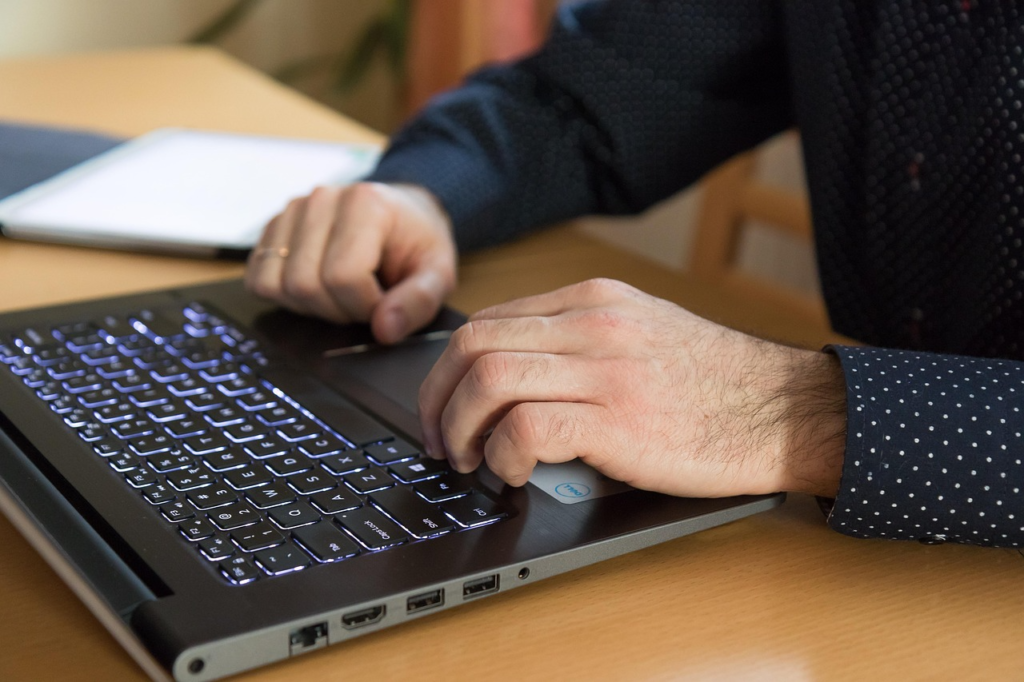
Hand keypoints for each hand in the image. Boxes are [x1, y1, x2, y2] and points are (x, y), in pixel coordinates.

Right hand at [245, 182, 456, 343]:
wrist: (403, 214)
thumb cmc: (418, 244)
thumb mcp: (438, 273)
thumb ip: (419, 302)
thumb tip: (384, 330)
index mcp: (365, 204)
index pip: (343, 277)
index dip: (364, 307)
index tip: (384, 303)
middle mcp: (321, 200)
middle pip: (306, 284)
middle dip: (338, 310)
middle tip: (364, 300)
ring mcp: (292, 211)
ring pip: (279, 285)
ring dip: (312, 306)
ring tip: (343, 293)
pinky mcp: (272, 228)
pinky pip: (259, 279)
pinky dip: (285, 296)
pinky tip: (318, 287)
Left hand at [419, 279, 846, 497]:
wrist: (786, 409)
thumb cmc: (715, 383)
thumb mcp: (643, 333)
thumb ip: (580, 341)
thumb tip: (514, 378)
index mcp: (594, 301)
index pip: (488, 321)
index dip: (448, 370)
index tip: (443, 407)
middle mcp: (593, 323)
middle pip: (474, 344)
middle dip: (438, 399)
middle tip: (441, 441)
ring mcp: (606, 367)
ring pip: (489, 379)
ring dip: (461, 428)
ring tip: (471, 461)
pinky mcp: (620, 418)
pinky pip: (527, 427)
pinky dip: (504, 454)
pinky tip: (515, 473)